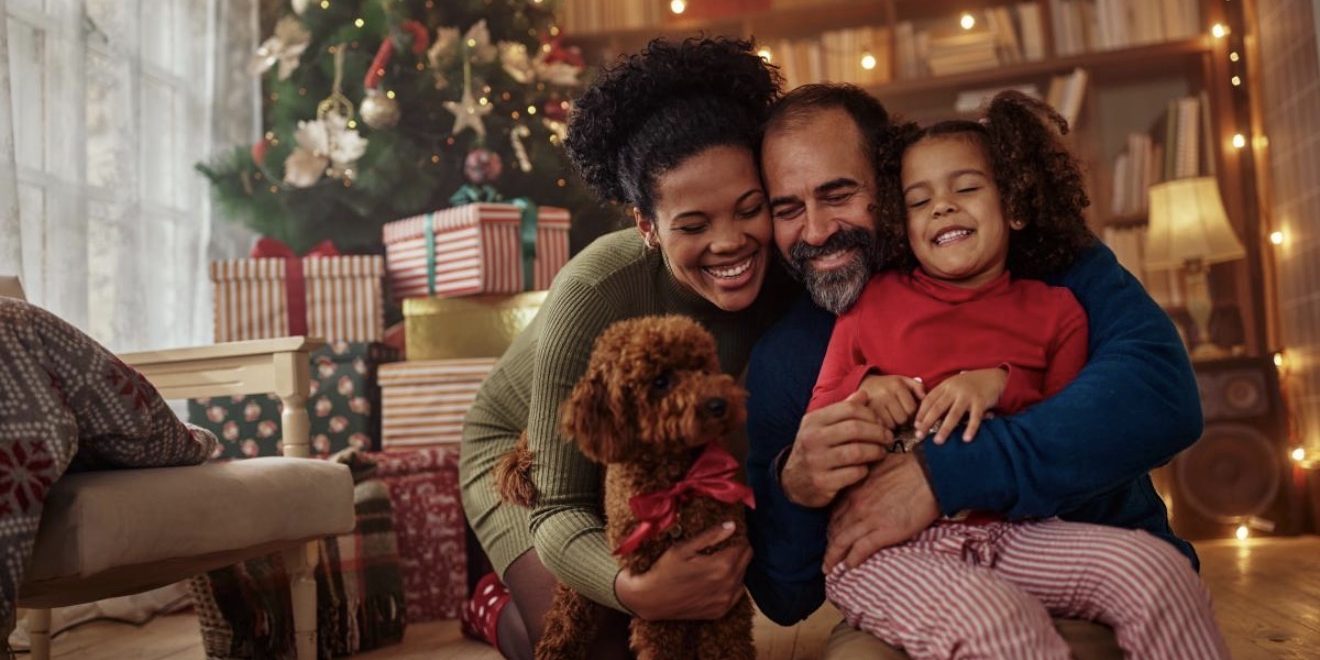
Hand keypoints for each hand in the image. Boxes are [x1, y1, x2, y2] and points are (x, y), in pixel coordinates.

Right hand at [615, 521, 751, 620]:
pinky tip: (716, 579)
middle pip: (747, 559)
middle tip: (723, 545)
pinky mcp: (721, 611)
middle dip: (738, 549)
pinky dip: (731, 583)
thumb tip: (732, 525)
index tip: (728, 532)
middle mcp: (729, 584)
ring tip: (717, 561)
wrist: (650, 600)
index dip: (737, 536)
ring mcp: (726, 600)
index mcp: (722, 565)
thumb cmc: (664, 570)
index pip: (743, 544)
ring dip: (736, 566)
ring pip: (743, 575)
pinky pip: (737, 592)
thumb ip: (710, 536)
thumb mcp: (684, 548)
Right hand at [781, 390, 892, 507]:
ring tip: (881, 452)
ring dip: (876, 451)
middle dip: (878, 433)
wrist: (793, 481)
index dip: (871, 414)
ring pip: (857, 452)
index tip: (880, 422)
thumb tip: (863, 394)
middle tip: (887, 438)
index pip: (849, 409)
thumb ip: (842, 410)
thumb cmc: (815, 449)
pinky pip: (854, 473)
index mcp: (813, 420)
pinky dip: (865, 470)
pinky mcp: (823, 482)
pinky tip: (865, 468)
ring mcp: (816, 461)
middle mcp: (812, 439)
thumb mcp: (822, 426)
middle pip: (855, 429)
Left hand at [824, 451, 939, 570]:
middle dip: (829, 545)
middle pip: (835, 530)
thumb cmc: (911, 467)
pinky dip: (852, 560)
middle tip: (827, 557)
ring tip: (829, 568)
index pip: (835, 513)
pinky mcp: (884, 532)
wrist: (930, 474)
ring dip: (834, 557)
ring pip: (842, 542)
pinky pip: (861, 549)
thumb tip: (870, 482)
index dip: (831, 526)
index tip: (831, 535)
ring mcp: (869, 519)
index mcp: (856, 490)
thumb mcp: (879, 466)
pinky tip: (849, 567)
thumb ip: (869, 478)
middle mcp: (857, 505)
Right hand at [855, 374, 924, 428]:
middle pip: (902, 418)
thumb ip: (917, 387)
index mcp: (897, 385)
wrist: (865, 383)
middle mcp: (885, 394)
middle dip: (902, 420)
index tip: (908, 412)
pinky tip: (883, 421)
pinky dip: (883, 426)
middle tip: (899, 416)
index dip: (911, 414)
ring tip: (890, 418)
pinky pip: (880, 426)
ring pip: (892, 424)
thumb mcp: (903, 381)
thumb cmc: (888, 385)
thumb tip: (924, 398)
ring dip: (893, 425)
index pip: (911, 409)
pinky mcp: (867, 412)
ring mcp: (875, 403)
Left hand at [914, 368, 1006, 443]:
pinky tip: (966, 439)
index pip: (929, 400)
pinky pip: (975, 417)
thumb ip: (941, 397)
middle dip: (927, 422)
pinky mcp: (981, 402)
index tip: (915, 426)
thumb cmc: (969, 385)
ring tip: (938, 441)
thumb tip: (926, 416)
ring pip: (953, 414)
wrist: (992, 377)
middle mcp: (954, 390)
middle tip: (919, 436)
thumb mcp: (953, 386)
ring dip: (945, 429)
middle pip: (937, 408)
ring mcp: (967, 396)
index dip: (921, 413)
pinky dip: (971, 428)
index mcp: (945, 386)